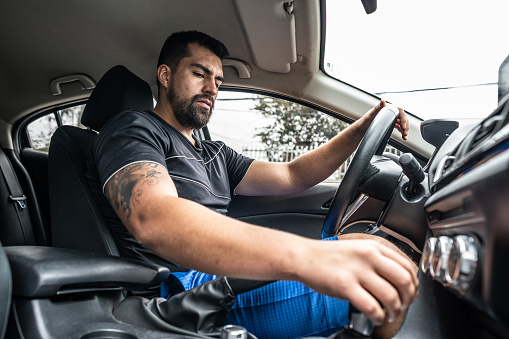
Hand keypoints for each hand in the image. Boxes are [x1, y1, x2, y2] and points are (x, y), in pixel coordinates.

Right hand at [298, 236, 417, 324]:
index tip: (411, 293)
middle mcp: (368, 257)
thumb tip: (397, 278)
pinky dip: (379, 317)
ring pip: (391, 296)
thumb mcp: (357, 249)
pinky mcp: (345, 286)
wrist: (303, 257)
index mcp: (373, 247)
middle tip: (403, 306)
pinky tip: (376, 317)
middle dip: (408, 299)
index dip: (414, 284)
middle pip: (404, 281)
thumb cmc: (327, 256)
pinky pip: (372, 307)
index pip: (407, 265)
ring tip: (389, 315)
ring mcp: (357, 271)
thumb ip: (377, 258)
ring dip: (394, 311)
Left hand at [366, 99, 408, 139]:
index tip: (403, 126)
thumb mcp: (371, 114)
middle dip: (406, 126)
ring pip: (402, 123)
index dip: (403, 118)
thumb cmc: (365, 121)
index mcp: (388, 108)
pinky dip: (402, 131)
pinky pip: (399, 127)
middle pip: (403, 117)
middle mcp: (391, 112)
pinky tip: (403, 136)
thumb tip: (382, 101)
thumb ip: (377, 107)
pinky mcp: (391, 124)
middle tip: (405, 133)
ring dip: (405, 130)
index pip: (400, 111)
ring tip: (405, 137)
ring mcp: (391, 118)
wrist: (361, 128)